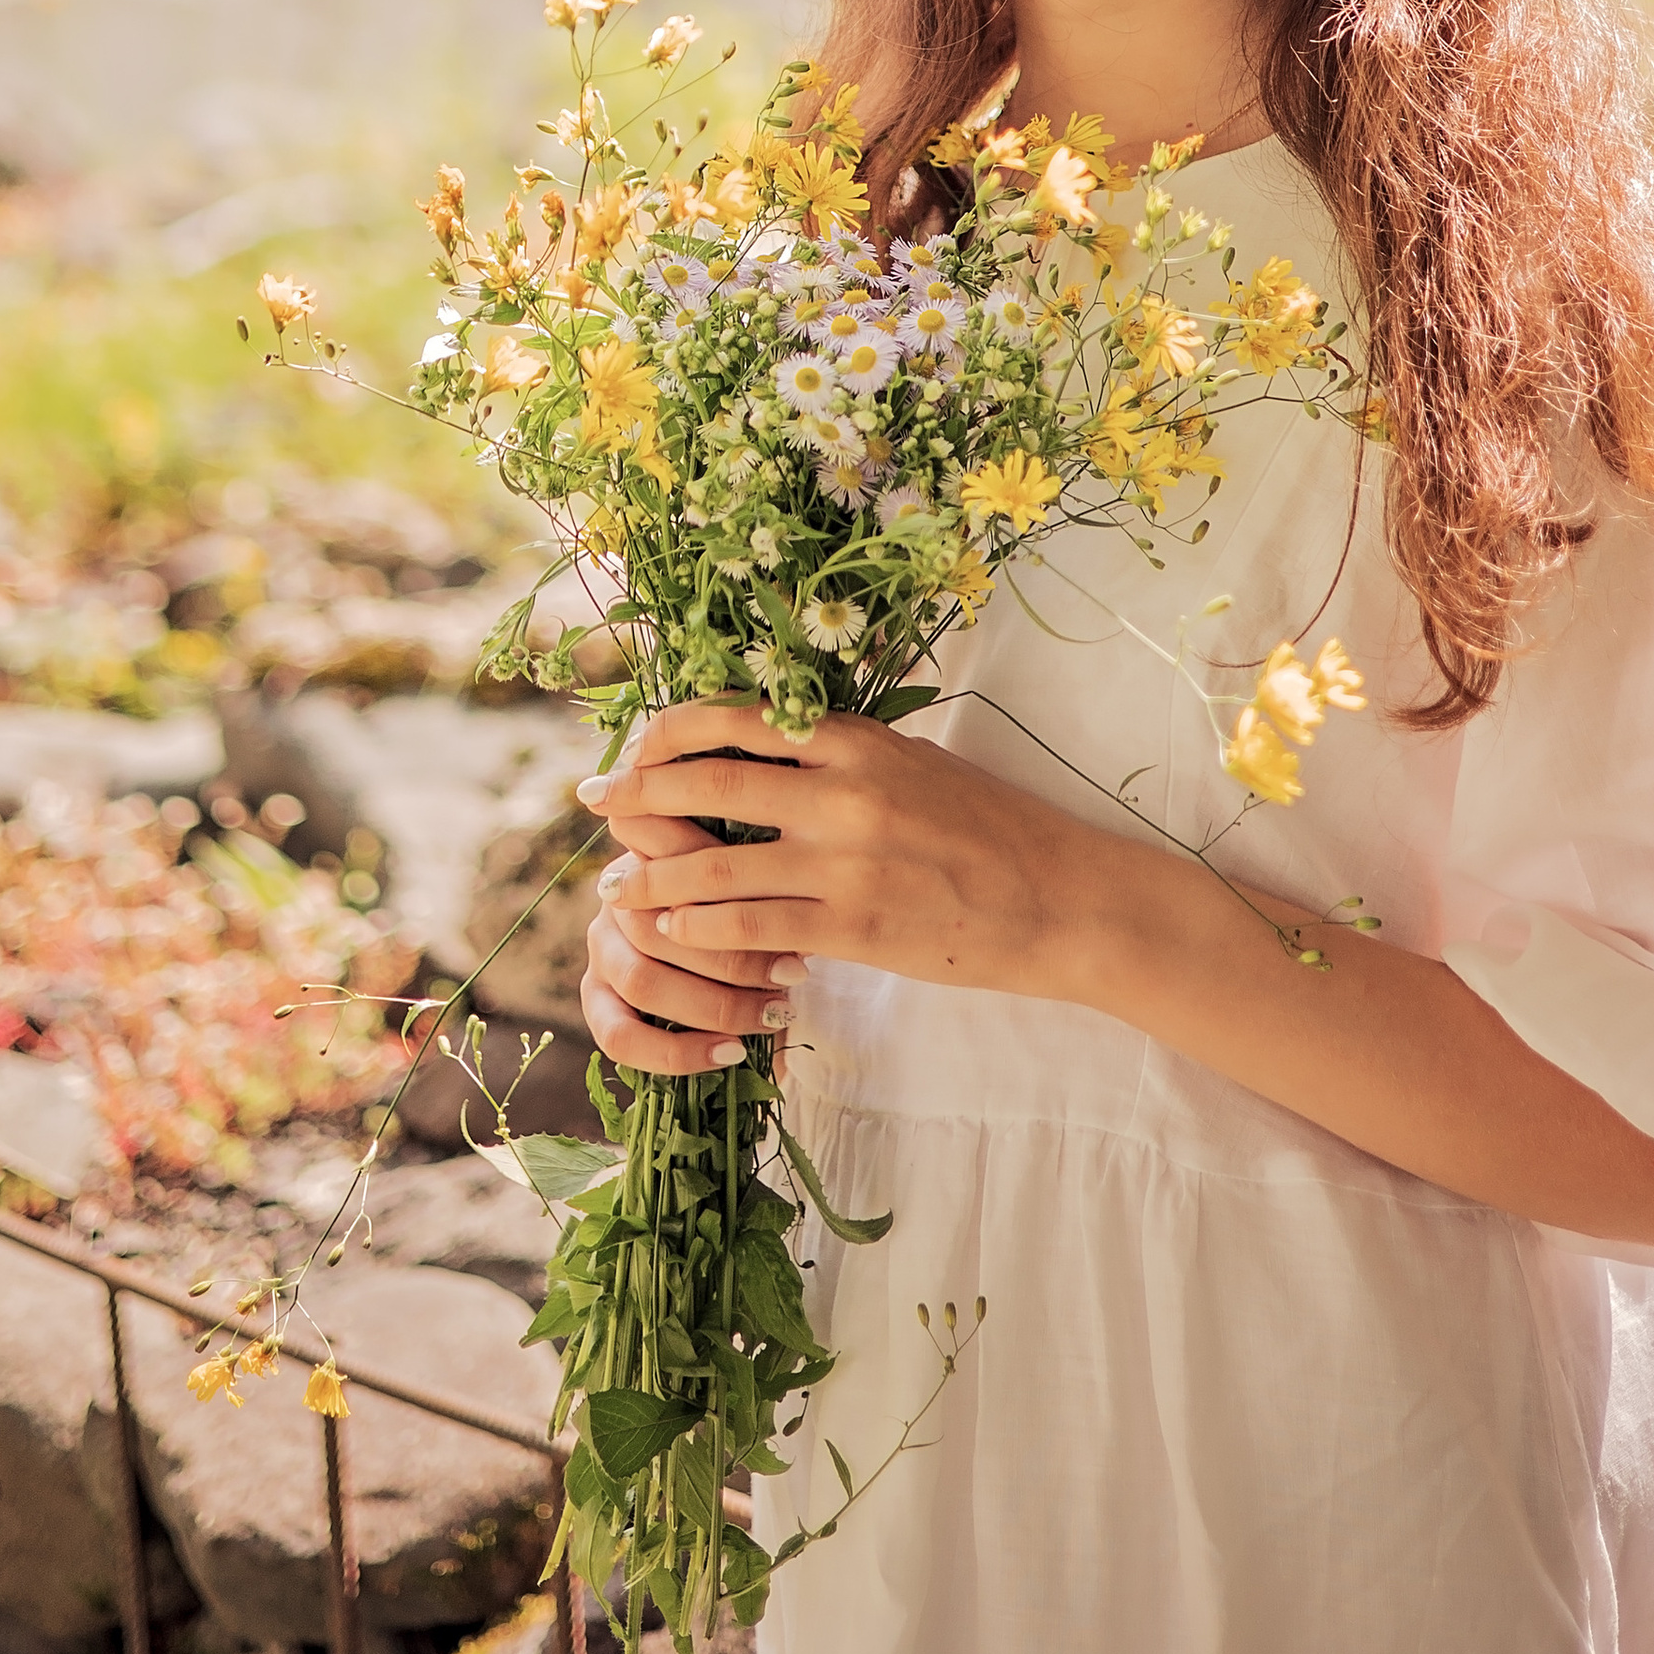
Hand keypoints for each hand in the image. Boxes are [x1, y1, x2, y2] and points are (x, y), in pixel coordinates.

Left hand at [578, 700, 1082, 1075]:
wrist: (1058, 897)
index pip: (732, 719)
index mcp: (854, 739)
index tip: (631, 748)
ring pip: (712, 868)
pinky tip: (674, 935)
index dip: (664, 732)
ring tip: (620, 888)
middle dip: (635, 795)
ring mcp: (845, 862)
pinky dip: (700, 933)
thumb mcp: (914, 762)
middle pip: (703, 783)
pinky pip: (750, 929)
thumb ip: (841, 754)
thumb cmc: (989, 826)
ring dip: (652, 879)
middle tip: (595, 805)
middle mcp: (841, 791)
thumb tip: (764, 744)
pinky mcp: (852, 927)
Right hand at [580, 773, 786, 1076]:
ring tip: (772, 1014)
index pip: (670, 855)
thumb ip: (756, 871)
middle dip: (735, 957)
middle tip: (794, 972)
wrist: (716, 951)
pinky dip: (677, 1053)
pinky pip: (619, 1038)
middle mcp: (616, 896)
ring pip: (642, 981)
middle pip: (660, 924)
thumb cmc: (747, 898)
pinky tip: (729, 1053)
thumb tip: (799, 889)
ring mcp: (600, 949)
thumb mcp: (754, 873)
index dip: (723, 882)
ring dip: (714, 1005)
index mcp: (647, 849)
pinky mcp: (595, 1001)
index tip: (788, 910)